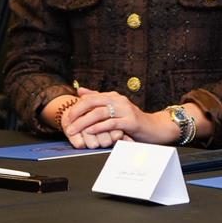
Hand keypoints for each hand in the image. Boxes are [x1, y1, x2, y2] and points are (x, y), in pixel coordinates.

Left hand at [61, 87, 178, 147]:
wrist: (154, 128)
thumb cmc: (133, 120)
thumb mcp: (115, 108)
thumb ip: (98, 99)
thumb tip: (80, 90)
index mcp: (114, 97)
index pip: (90, 97)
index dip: (77, 106)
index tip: (67, 116)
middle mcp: (119, 100)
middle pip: (93, 102)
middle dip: (77, 112)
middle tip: (67, 123)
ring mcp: (126, 110)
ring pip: (99, 113)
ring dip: (84, 122)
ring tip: (74, 130)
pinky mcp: (130, 121)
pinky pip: (111, 123)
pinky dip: (98, 127)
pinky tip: (90, 132)